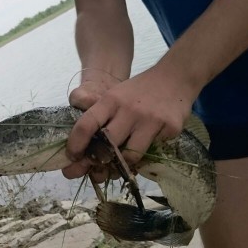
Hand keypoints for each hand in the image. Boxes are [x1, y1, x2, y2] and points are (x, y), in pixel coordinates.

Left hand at [62, 65, 197, 181]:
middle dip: (98, 163)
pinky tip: (144, 147)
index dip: (75, 144)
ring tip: (119, 164)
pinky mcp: (170, 129)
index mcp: (111, 100)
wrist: (176, 77)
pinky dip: (144, 155)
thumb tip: (82, 152)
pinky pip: (152, 152)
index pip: (86, 124)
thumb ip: (100, 118)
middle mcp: (129, 110)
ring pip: (130, 156)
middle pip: (107, 146)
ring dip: (122, 165)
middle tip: (94, 171)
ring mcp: (151, 120)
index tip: (72, 157)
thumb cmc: (139, 92)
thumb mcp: (115, 96)